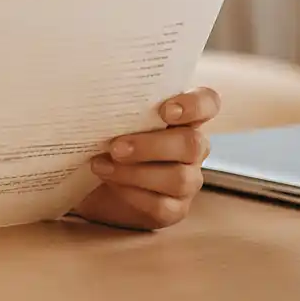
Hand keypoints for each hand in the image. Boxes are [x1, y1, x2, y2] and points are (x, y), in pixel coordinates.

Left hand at [71, 87, 220, 230]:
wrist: (91, 180)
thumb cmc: (106, 137)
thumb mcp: (111, 116)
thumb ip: (116, 103)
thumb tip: (93, 92)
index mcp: (184, 116)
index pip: (208, 103)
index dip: (194, 105)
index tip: (166, 110)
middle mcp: (193, 147)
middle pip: (192, 143)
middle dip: (152, 145)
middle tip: (116, 146)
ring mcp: (187, 179)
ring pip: (179, 178)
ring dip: (137, 172)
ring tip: (101, 165)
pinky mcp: (174, 208)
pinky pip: (163, 205)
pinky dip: (133, 194)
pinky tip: (110, 184)